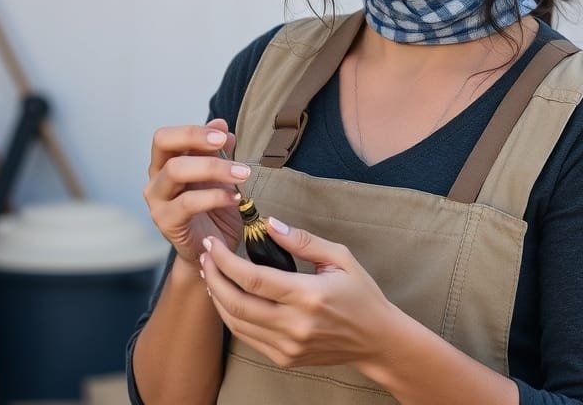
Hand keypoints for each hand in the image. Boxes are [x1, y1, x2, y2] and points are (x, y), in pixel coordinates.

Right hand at [143, 118, 247, 264]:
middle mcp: (156, 178)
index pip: (167, 136)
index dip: (193, 131)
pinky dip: (214, 197)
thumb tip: (220, 123)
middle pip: (164, 144)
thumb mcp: (219, 175)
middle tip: (226, 143)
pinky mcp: (166, 222)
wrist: (212, 248)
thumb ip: (217, 151)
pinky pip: (187, 203)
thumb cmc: (214, 209)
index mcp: (165, 163)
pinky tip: (235, 198)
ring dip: (213, 167)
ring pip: (176, 171)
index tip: (222, 134)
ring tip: (242, 173)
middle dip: (198, 140)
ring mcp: (157, 201)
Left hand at [199, 219, 398, 369]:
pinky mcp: (284, 358)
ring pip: (236, 323)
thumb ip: (302, 241)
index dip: (226, 260)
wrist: (376, 339)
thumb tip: (269, 225)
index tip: (214, 244)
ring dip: (217, 297)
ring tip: (211, 274)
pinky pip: (247, 337)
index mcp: (308, 295)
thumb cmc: (361, 294)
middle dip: (214, 277)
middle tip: (206, 257)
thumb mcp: (339, 257)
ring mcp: (288, 346)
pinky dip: (231, 316)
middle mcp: (294, 325)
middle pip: (236, 302)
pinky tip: (228, 297)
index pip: (253, 278)